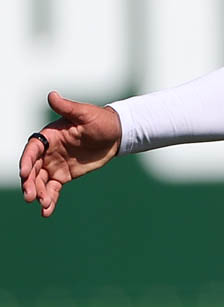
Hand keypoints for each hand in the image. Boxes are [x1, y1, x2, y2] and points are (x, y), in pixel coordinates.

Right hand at [18, 92, 122, 217]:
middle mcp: (48, 151)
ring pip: (41, 181)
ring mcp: (54, 165)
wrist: (116, 134)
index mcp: (49, 136)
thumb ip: (66, 108)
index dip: (27, 161)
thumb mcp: (84, 113)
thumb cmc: (100, 120)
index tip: (25, 173)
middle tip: (31, 196)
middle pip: (33, 169)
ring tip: (43, 204)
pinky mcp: (64, 176)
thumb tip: (51, 95)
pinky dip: (50, 199)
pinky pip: (53, 189)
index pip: (33, 149)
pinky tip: (46, 211)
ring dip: (39, 193)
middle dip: (30, 183)